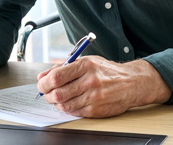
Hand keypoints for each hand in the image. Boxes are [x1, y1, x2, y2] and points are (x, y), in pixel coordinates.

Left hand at [36, 56, 171, 117]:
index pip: (56, 77)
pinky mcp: (96, 110)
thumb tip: (43, 76)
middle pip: (57, 93)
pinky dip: (68, 108)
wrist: (131, 83)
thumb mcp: (87, 61)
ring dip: (56, 102)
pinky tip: (70, 102)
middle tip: (47, 93)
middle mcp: (90, 81)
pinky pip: (74, 112)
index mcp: (86, 65)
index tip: (41, 84)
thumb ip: (63, 68)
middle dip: (47, 95)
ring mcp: (93, 97)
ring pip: (64, 104)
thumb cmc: (107, 71)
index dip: (44, 83)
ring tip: (59, 97)